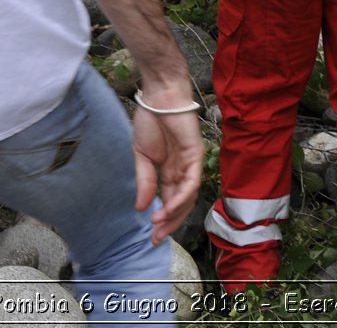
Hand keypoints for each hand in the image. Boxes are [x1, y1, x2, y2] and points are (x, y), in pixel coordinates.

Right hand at [131, 102, 204, 245]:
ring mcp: (191, 164)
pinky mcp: (196, 156)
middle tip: (156, 238)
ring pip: (188, 197)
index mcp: (170, 171)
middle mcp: (183, 171)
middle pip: (181, 204)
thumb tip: (141, 208)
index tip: (151, 235)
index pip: (169, 201)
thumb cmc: (151, 121)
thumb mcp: (142, 156)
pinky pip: (191, 182)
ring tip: (158, 224)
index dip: (162, 220)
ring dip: (174, 213)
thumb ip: (145, 182)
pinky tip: (169, 207)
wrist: (158, 98)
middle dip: (169, 223)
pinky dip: (181, 196)